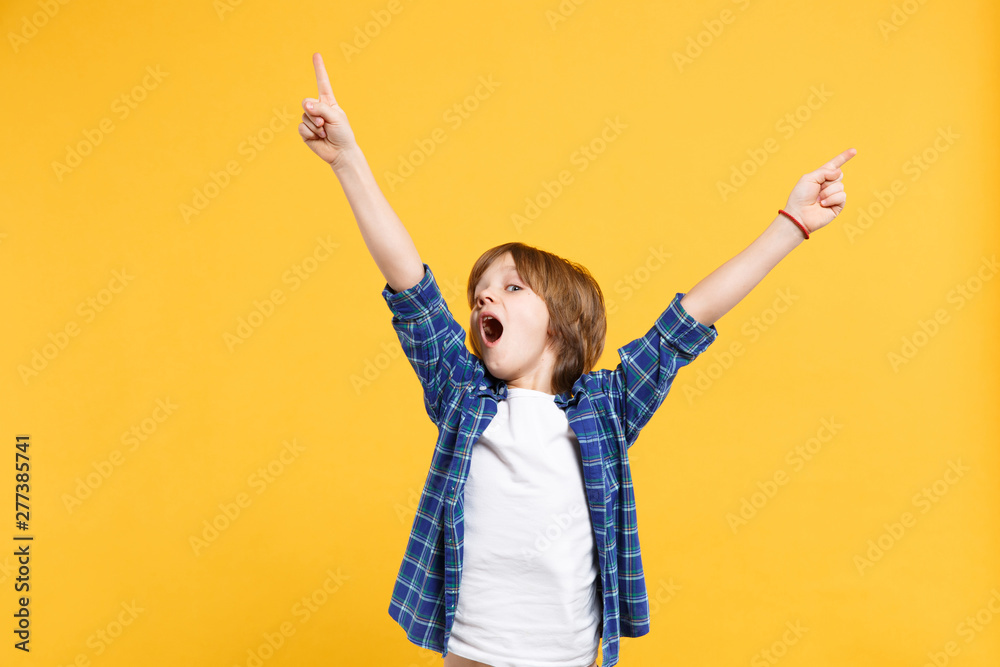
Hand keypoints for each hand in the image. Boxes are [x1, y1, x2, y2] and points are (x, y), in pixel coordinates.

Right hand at [299, 52, 357, 166]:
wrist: (341, 152)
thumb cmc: (343, 134)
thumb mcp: (335, 117)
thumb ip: (320, 108)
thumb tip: (305, 105)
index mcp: (328, 102)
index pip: (322, 83)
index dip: (319, 69)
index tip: (316, 54)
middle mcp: (318, 109)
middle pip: (306, 102)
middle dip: (314, 113)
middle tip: (324, 124)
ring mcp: (311, 120)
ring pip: (304, 116)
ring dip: (315, 126)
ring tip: (324, 133)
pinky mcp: (306, 132)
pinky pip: (301, 128)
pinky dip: (310, 133)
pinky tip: (318, 138)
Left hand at [782, 148, 856, 233]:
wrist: (799, 215)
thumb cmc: (800, 197)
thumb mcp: (809, 178)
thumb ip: (824, 172)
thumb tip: (839, 172)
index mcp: (821, 177)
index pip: (835, 165)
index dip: (844, 158)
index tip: (854, 150)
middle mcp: (829, 185)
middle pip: (839, 175)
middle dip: (828, 181)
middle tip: (817, 190)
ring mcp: (834, 195)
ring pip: (840, 186)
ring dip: (827, 192)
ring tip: (818, 200)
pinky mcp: (838, 205)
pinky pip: (842, 196)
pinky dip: (831, 199)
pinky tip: (822, 205)